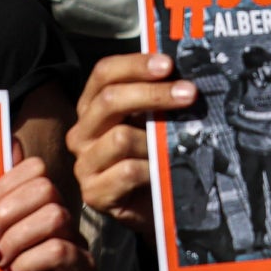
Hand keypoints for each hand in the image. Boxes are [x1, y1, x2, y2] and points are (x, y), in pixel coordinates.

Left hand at [0, 155, 90, 270]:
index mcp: (39, 203)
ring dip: (18, 240)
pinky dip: (30, 262)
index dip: (5, 184)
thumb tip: (7, 141)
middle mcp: (62, 217)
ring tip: (0, 261)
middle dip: (9, 212)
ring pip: (55, 217)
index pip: (35, 169)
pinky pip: (61, 250)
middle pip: (46, 189)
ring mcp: (76, 243)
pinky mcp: (83, 270)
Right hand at [68, 51, 196, 234]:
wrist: (153, 207)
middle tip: (189, 93)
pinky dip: (153, 169)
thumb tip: (183, 75)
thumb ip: (156, 99)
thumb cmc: (153, 158)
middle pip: (110, 100)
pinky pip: (128, 172)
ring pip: (121, 138)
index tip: (168, 64)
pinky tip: (166, 171)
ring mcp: (84, 164)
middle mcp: (82, 132)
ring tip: (178, 145)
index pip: (104, 73)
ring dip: (156, 140)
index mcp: (92, 107)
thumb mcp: (152, 122)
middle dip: (154, 94)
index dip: (136, 64)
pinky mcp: (94, 193)